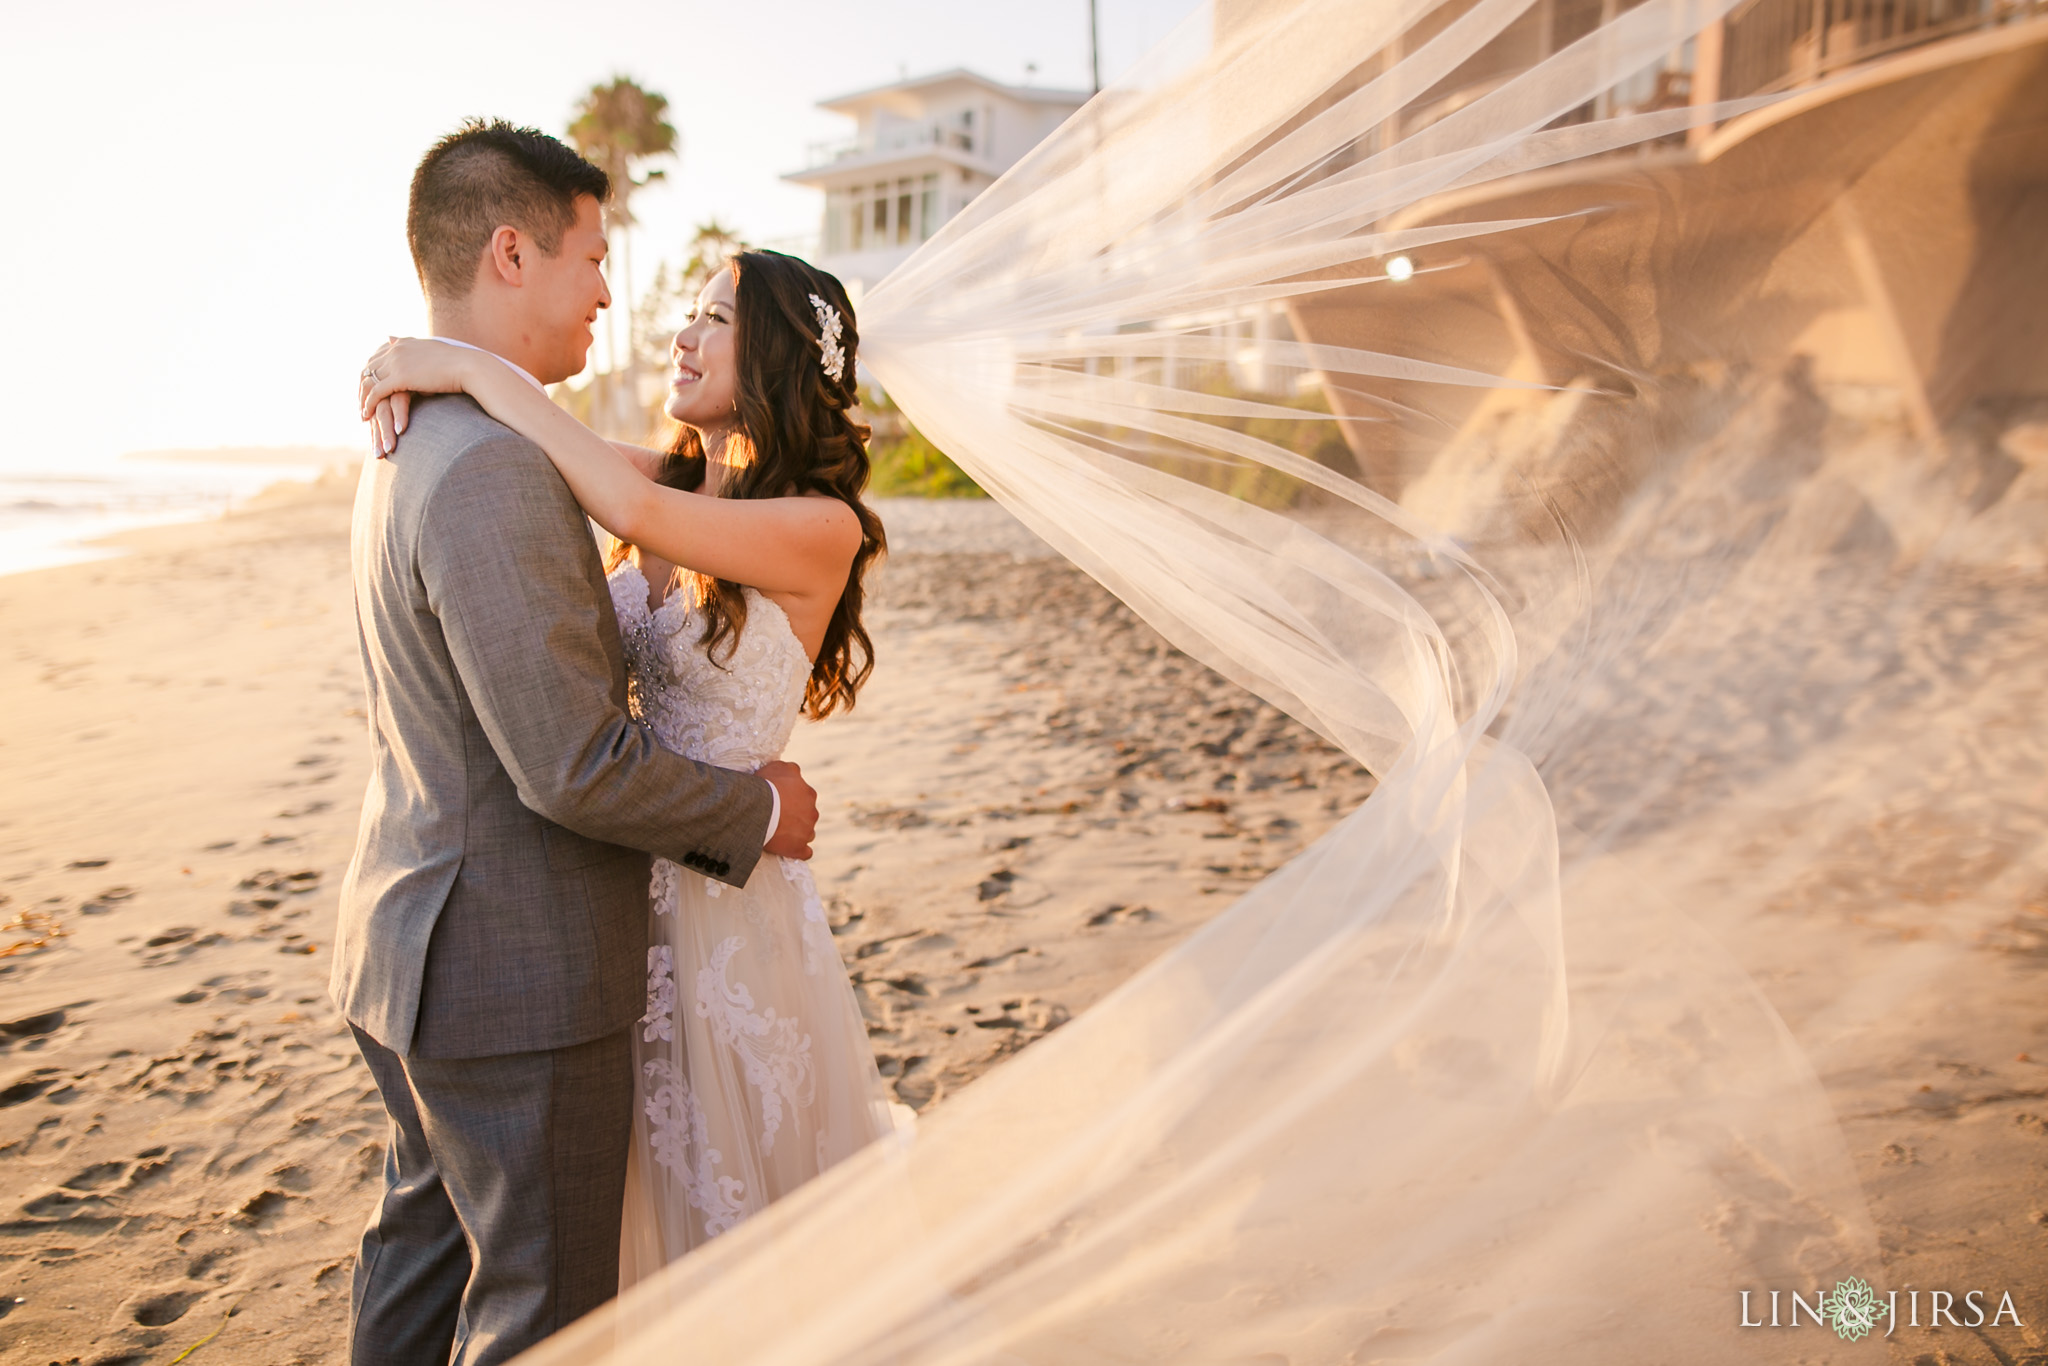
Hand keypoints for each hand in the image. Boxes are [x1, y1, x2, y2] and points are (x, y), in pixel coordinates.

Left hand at [357, 337, 477, 456]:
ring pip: (369, 381)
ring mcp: (397, 362)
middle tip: (361, 403)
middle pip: (368, 368)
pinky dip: (369, 405)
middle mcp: (396, 349)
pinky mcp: (400, 377)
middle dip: (362, 387)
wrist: (469, 368)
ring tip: (363, 414)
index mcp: (403, 343)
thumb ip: (417, 353)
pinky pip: (377, 392)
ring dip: (363, 398)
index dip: (370, 373)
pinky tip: (367, 416)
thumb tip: (409, 353)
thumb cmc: (458, 365)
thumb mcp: (434, 355)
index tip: (368, 387)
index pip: (376, 356)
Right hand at [757, 760, 817, 859]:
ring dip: (797, 833)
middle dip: (796, 816)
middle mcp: (812, 811)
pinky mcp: (799, 848)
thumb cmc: (766, 785)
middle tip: (777, 817)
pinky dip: (798, 851)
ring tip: (780, 833)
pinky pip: (805, 852)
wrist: (759, 808)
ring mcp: (807, 831)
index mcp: (809, 793)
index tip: (779, 801)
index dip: (791, 799)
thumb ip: (789, 769)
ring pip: (807, 833)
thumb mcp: (778, 767)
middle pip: (807, 815)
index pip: (804, 796)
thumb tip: (793, 771)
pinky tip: (789, 849)